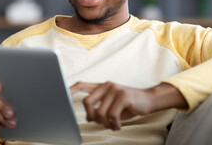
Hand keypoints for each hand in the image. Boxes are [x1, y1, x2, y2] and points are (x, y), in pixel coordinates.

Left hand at [70, 82, 186, 130]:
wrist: (149, 100)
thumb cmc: (128, 105)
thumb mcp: (112, 107)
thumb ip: (100, 109)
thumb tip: (88, 117)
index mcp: (102, 87)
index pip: (82, 85)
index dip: (71, 90)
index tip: (63, 95)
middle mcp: (106, 85)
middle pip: (87, 102)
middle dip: (91, 116)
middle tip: (101, 122)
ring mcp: (115, 90)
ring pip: (100, 112)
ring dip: (106, 124)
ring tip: (113, 125)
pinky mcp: (124, 96)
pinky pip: (112, 115)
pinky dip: (114, 124)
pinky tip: (118, 126)